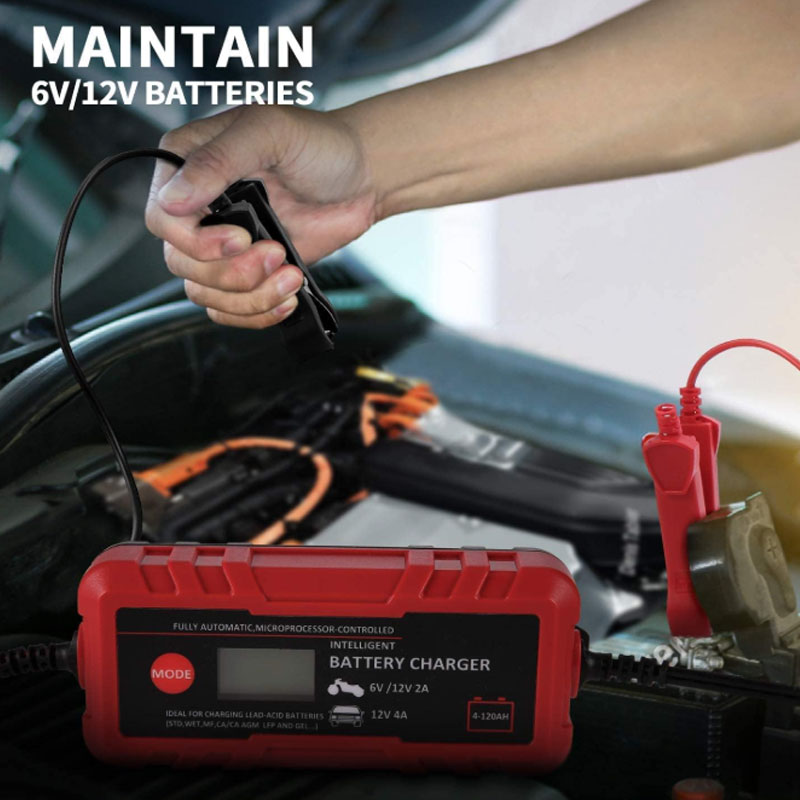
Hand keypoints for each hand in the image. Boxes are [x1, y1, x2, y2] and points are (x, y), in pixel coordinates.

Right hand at [145, 105, 376, 327]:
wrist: (362, 176)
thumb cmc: (320, 144)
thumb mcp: (270, 132)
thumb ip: (219, 160)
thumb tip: (173, 197)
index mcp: (190, 163)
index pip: (162, 217)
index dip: (197, 240)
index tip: (240, 238)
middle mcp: (200, 206)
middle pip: (181, 262)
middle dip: (232, 271)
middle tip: (276, 254)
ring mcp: (223, 243)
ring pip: (205, 292)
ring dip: (250, 296)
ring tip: (290, 275)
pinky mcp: (248, 271)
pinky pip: (229, 309)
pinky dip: (256, 312)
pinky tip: (287, 297)